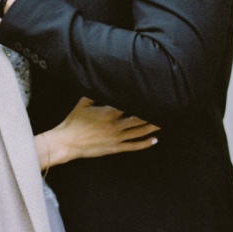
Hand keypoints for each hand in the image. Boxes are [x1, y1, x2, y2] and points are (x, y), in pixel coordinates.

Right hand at [36, 97, 158, 169]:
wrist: (67, 142)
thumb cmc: (73, 122)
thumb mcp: (83, 103)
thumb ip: (95, 93)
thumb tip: (103, 83)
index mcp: (109, 112)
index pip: (130, 104)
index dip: (141, 100)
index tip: (151, 95)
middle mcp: (115, 125)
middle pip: (139, 119)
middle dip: (152, 114)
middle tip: (164, 109)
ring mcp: (116, 138)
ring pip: (139, 132)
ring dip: (153, 127)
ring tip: (164, 122)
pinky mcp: (115, 148)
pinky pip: (133, 146)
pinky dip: (145, 144)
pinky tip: (154, 140)